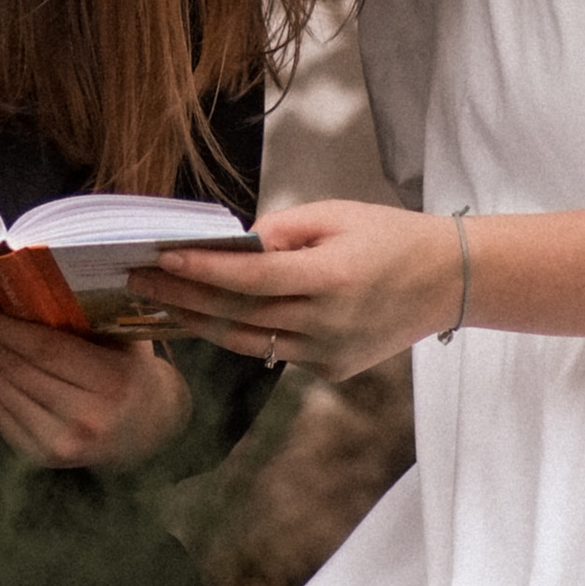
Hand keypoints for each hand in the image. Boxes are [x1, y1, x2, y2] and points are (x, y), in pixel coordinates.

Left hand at [0, 296, 192, 466]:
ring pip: (4, 391)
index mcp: (111, 382)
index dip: (1, 326)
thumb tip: (25, 278)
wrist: (150, 428)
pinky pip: (2, 416)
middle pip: (17, 370)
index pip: (43, 349)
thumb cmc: (132, 368)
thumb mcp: (122, 335)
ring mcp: (63, 446)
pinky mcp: (44, 460)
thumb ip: (85, 314)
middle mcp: (86, 420)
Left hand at [136, 200, 462, 385]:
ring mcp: (330, 354)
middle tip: (138, 281)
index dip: (201, 271)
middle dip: (183, 298)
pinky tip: (210, 319)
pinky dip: (243, 335)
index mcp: (332, 279)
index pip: (249, 280)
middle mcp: (329, 323)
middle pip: (239, 316)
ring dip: (201, 324)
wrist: (446, 281)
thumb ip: (280, 230)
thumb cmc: (389, 236)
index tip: (160, 259)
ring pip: (250, 343)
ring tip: (162, 303)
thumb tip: (230, 247)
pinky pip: (276, 353)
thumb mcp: (336, 215)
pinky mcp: (332, 370)